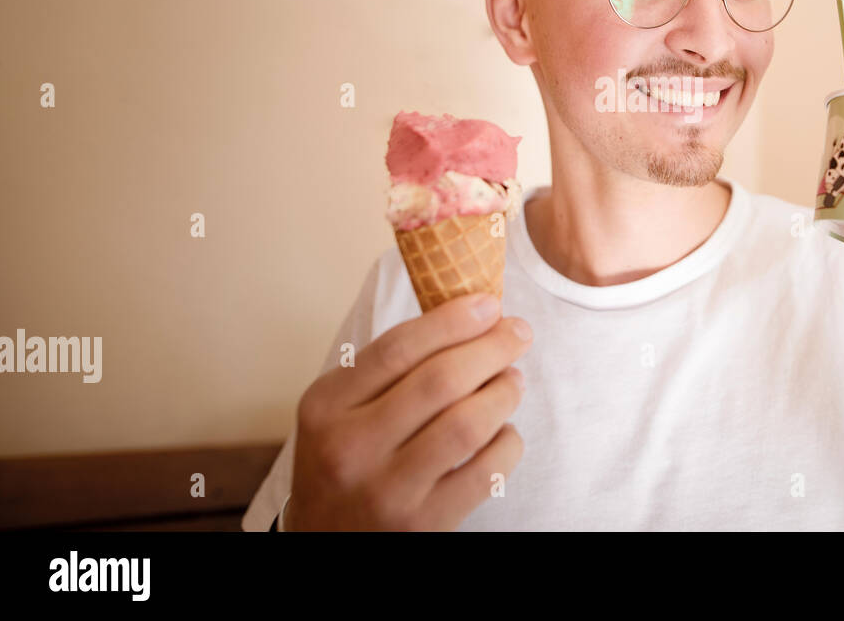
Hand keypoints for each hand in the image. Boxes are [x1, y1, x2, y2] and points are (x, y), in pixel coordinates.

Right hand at [285, 293, 531, 529]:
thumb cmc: (346, 458)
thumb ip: (389, 367)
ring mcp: (387, 491)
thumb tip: (472, 316)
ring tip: (512, 381)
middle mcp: (350, 448)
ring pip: (467, 425)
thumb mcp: (340, 408)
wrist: (325, 539)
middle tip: (518, 333)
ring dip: (503, 393)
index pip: (398, 348)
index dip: (452, 320)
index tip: (489, 304)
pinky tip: (503, 432)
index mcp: (326, 406)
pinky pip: (485, 473)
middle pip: (439, 381)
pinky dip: (507, 443)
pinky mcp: (423, 525)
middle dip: (491, 348)